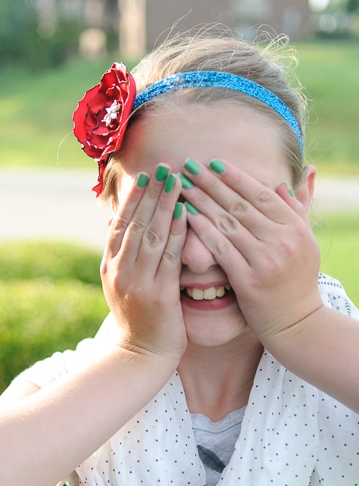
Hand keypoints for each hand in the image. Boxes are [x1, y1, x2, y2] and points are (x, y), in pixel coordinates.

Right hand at [101, 164, 186, 363]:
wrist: (138, 357)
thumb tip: (116, 224)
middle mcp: (120, 271)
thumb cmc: (137, 321)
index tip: (146, 176)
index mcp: (110, 266)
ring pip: (151, 234)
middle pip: (136, 223)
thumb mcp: (121, 286)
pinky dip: (177, 232)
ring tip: (176, 180)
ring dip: (164, 204)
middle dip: (151, 193)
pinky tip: (186, 213)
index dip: (134, 198)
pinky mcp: (158, 295)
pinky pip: (169, 256)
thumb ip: (122, 256)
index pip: (121, 224)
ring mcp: (137, 282)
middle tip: (165, 167)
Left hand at [179, 158, 322, 350]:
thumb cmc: (297, 282)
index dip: (235, 177)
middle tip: (188, 166)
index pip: (260, 194)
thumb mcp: (304, 243)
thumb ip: (294, 212)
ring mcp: (265, 260)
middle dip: (211, 183)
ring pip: (228, 223)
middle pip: (240, 204)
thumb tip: (280, 184)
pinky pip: (221, 249)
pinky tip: (186, 216)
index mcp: (294, 227)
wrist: (297, 323)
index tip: (213, 163)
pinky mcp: (248, 280)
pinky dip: (203, 230)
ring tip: (181, 186)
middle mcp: (281, 239)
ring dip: (201, 201)